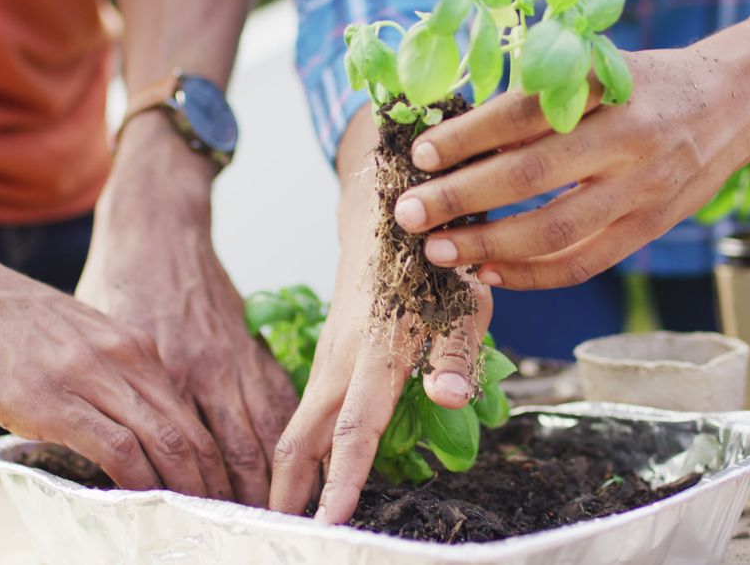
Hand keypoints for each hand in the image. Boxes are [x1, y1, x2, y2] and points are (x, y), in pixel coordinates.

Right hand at [0, 237, 229, 497]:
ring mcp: (92, 379)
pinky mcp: (55, 403)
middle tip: (219, 507)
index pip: (190, 409)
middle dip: (210, 477)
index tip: (219, 482)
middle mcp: (126, 359)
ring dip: (182, 485)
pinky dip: (136, 480)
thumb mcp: (85, 337)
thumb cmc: (15, 320)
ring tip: (191, 512)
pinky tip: (143, 499)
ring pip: (163, 441)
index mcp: (136, 347)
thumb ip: (115, 374)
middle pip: (188, 429)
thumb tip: (133, 420)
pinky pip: (116, 448)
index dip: (212, 453)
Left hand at [76, 113, 297, 505]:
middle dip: (250, 498)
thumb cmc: (120, 282)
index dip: (205, 494)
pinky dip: (289, 435)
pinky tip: (292, 462)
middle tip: (251, 530)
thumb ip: (117, 391)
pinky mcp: (254, 347)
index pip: (196, 450)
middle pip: (243, 450)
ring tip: (275, 511)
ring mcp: (240, 357)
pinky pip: (281, 400)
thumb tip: (111, 449)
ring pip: (270, 429)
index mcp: (171, 367)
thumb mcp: (101, 338)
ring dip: (275, 475)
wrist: (159, 229)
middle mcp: (212, 368)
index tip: (208, 525)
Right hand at [268, 106, 492, 523]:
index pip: (356, 428)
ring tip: (291, 518)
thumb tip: (448, 398)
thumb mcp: (465, 304)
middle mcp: (341, 360)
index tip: (330, 524)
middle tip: (283, 535)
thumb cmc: (435, 265)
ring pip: (300, 426)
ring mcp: (329, 358)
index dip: (343, 480)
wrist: (389, 217)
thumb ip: (457, 355)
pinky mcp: (329, 357)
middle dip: (289, 491)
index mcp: (378, 352)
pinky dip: (305, 448)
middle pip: (302, 436)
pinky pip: (309, 411)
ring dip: (292, 474)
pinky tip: (313, 474)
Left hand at [391, 18, 749, 288]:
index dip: (467, 137)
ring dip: (488, 246)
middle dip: (460, 199)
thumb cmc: (651, 82)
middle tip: (410, 214)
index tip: (421, 154)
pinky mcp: (647, 231)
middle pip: (531, 177)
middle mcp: (629, 142)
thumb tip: (459, 136)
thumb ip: (542, 100)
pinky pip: (583, 264)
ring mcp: (643, 193)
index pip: (524, 113)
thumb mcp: (602, 71)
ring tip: (440, 251)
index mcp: (611, 91)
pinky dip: (531, 275)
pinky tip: (490, 273)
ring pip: (554, 232)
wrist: (736, 103)